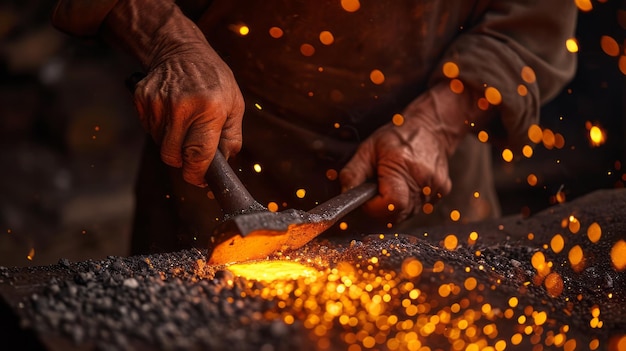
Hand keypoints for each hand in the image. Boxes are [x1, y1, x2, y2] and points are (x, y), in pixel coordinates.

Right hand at [103, 0, 244, 186]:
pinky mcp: (142, 100)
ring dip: (173, 144)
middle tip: (193, 153)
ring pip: (161, 146)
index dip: (197, 174)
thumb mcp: (235, 105)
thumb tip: (223, 165)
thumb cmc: (214, 79)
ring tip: (185, 124)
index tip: (201, 179)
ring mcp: (159, 103)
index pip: (198, 155)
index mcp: (210, 109)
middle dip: (184, 162)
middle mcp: (182, 107)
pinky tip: (172, 114)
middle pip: (173, 157)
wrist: (181, 50)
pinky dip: (161, 131)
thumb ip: (231, 138)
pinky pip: (150, 131)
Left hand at [340, 121, 450, 222]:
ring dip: (395, 207)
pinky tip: (406, 185)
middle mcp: (422, 179)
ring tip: (392, 185)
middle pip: (398, 214)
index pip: (390, 204)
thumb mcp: (368, 149)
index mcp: (402, 166)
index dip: (374, 208)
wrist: (431, 128)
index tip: (366, 199)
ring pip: (408, 214)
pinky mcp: (442, 191)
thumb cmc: (398, 136)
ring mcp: (435, 187)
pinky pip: (419, 209)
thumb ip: (353, 173)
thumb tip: (345, 194)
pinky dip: (409, 203)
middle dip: (382, 209)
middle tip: (377, 191)